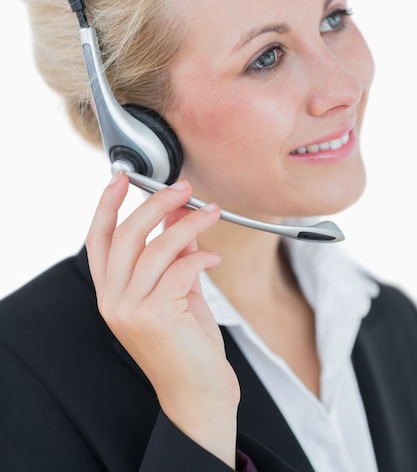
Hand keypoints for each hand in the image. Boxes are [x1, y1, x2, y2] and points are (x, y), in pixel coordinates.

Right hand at [86, 172, 239, 465]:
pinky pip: (180, 269)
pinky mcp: (157, 316)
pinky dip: (200, 255)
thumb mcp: (177, 291)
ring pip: (156, 247)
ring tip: (211, 212)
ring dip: (188, 223)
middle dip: (155, 203)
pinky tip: (213, 256)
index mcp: (111, 292)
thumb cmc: (187, 345)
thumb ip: (174, 253)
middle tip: (183, 188)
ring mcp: (131, 309)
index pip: (98, 238)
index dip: (107, 204)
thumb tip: (178, 213)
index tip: (123, 178)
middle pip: (126, 234)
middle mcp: (114, 299)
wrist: (198, 396)